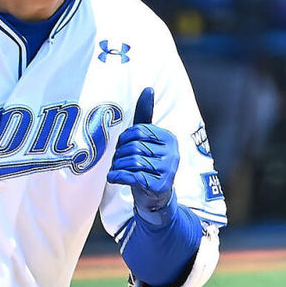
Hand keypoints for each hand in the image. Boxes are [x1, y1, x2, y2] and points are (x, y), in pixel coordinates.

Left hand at [107, 87, 179, 224]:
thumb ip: (145, 116)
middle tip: (117, 162)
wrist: (154, 198)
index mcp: (169, 138)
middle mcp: (173, 153)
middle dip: (120, 155)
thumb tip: (148, 88)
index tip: (122, 148)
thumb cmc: (147, 165)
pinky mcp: (160, 186)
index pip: (138, 131)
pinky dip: (117, 176)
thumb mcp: (147, 140)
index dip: (124, 139)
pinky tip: (113, 178)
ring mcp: (168, 170)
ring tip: (117, 171)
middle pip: (134, 147)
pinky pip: (132, 177)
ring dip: (118, 167)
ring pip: (132, 162)